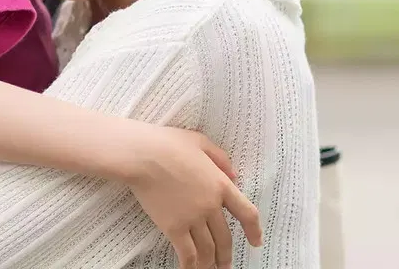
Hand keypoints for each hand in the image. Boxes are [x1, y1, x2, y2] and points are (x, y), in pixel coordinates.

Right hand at [125, 127, 262, 268]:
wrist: (142, 155)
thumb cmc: (168, 144)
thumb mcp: (200, 142)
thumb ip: (220, 158)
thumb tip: (233, 175)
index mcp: (221, 184)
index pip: (247, 213)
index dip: (254, 230)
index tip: (256, 242)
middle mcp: (210, 205)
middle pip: (225, 238)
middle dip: (227, 255)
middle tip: (226, 265)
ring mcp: (192, 218)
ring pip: (208, 250)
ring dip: (211, 263)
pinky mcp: (173, 228)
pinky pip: (187, 254)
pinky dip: (191, 266)